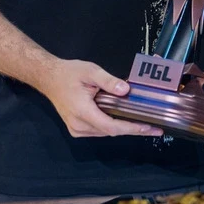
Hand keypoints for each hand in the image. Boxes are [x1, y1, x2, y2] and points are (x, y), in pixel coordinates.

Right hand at [37, 59, 162, 137]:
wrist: (49, 78)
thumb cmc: (69, 73)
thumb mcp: (91, 71)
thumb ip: (109, 81)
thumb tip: (126, 90)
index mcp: (82, 112)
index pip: (111, 126)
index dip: (131, 128)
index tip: (148, 128)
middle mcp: (79, 125)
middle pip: (111, 132)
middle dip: (132, 129)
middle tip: (153, 128)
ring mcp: (76, 129)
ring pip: (105, 133)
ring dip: (123, 129)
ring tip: (143, 124)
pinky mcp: (76, 129)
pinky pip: (99, 131)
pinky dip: (112, 126)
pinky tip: (124, 120)